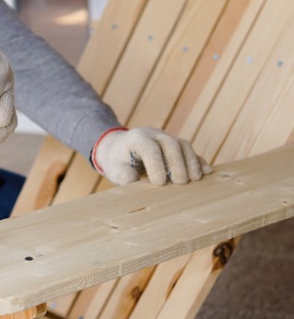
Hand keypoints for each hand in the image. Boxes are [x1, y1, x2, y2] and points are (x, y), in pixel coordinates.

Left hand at [91, 127, 212, 185]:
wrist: (119, 148)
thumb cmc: (116, 160)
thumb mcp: (113, 168)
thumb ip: (122, 174)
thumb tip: (135, 180)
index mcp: (137, 138)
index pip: (149, 148)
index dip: (156, 164)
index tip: (159, 183)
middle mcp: (154, 135)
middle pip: (171, 144)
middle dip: (177, 163)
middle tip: (180, 183)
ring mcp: (167, 139)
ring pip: (183, 145)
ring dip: (191, 162)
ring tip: (195, 179)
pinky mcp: (176, 146)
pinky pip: (190, 151)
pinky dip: (198, 161)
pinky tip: (206, 172)